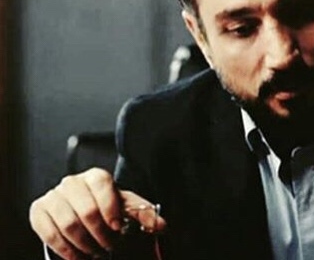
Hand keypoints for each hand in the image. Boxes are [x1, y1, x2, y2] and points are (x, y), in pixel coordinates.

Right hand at [29, 167, 165, 259]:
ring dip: (84, 244)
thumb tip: (160, 225)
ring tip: (95, 252)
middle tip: (109, 246)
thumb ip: (144, 214)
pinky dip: (66, 249)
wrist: (83, 212)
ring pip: (68, 224)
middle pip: (86, 211)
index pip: (102, 186)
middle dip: (100, 234)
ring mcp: (54, 195)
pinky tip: (78, 256)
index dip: (111, 209)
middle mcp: (72, 182)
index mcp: (96, 176)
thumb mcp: (127, 208)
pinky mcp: (39, 211)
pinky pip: (49, 233)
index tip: (118, 228)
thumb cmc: (107, 208)